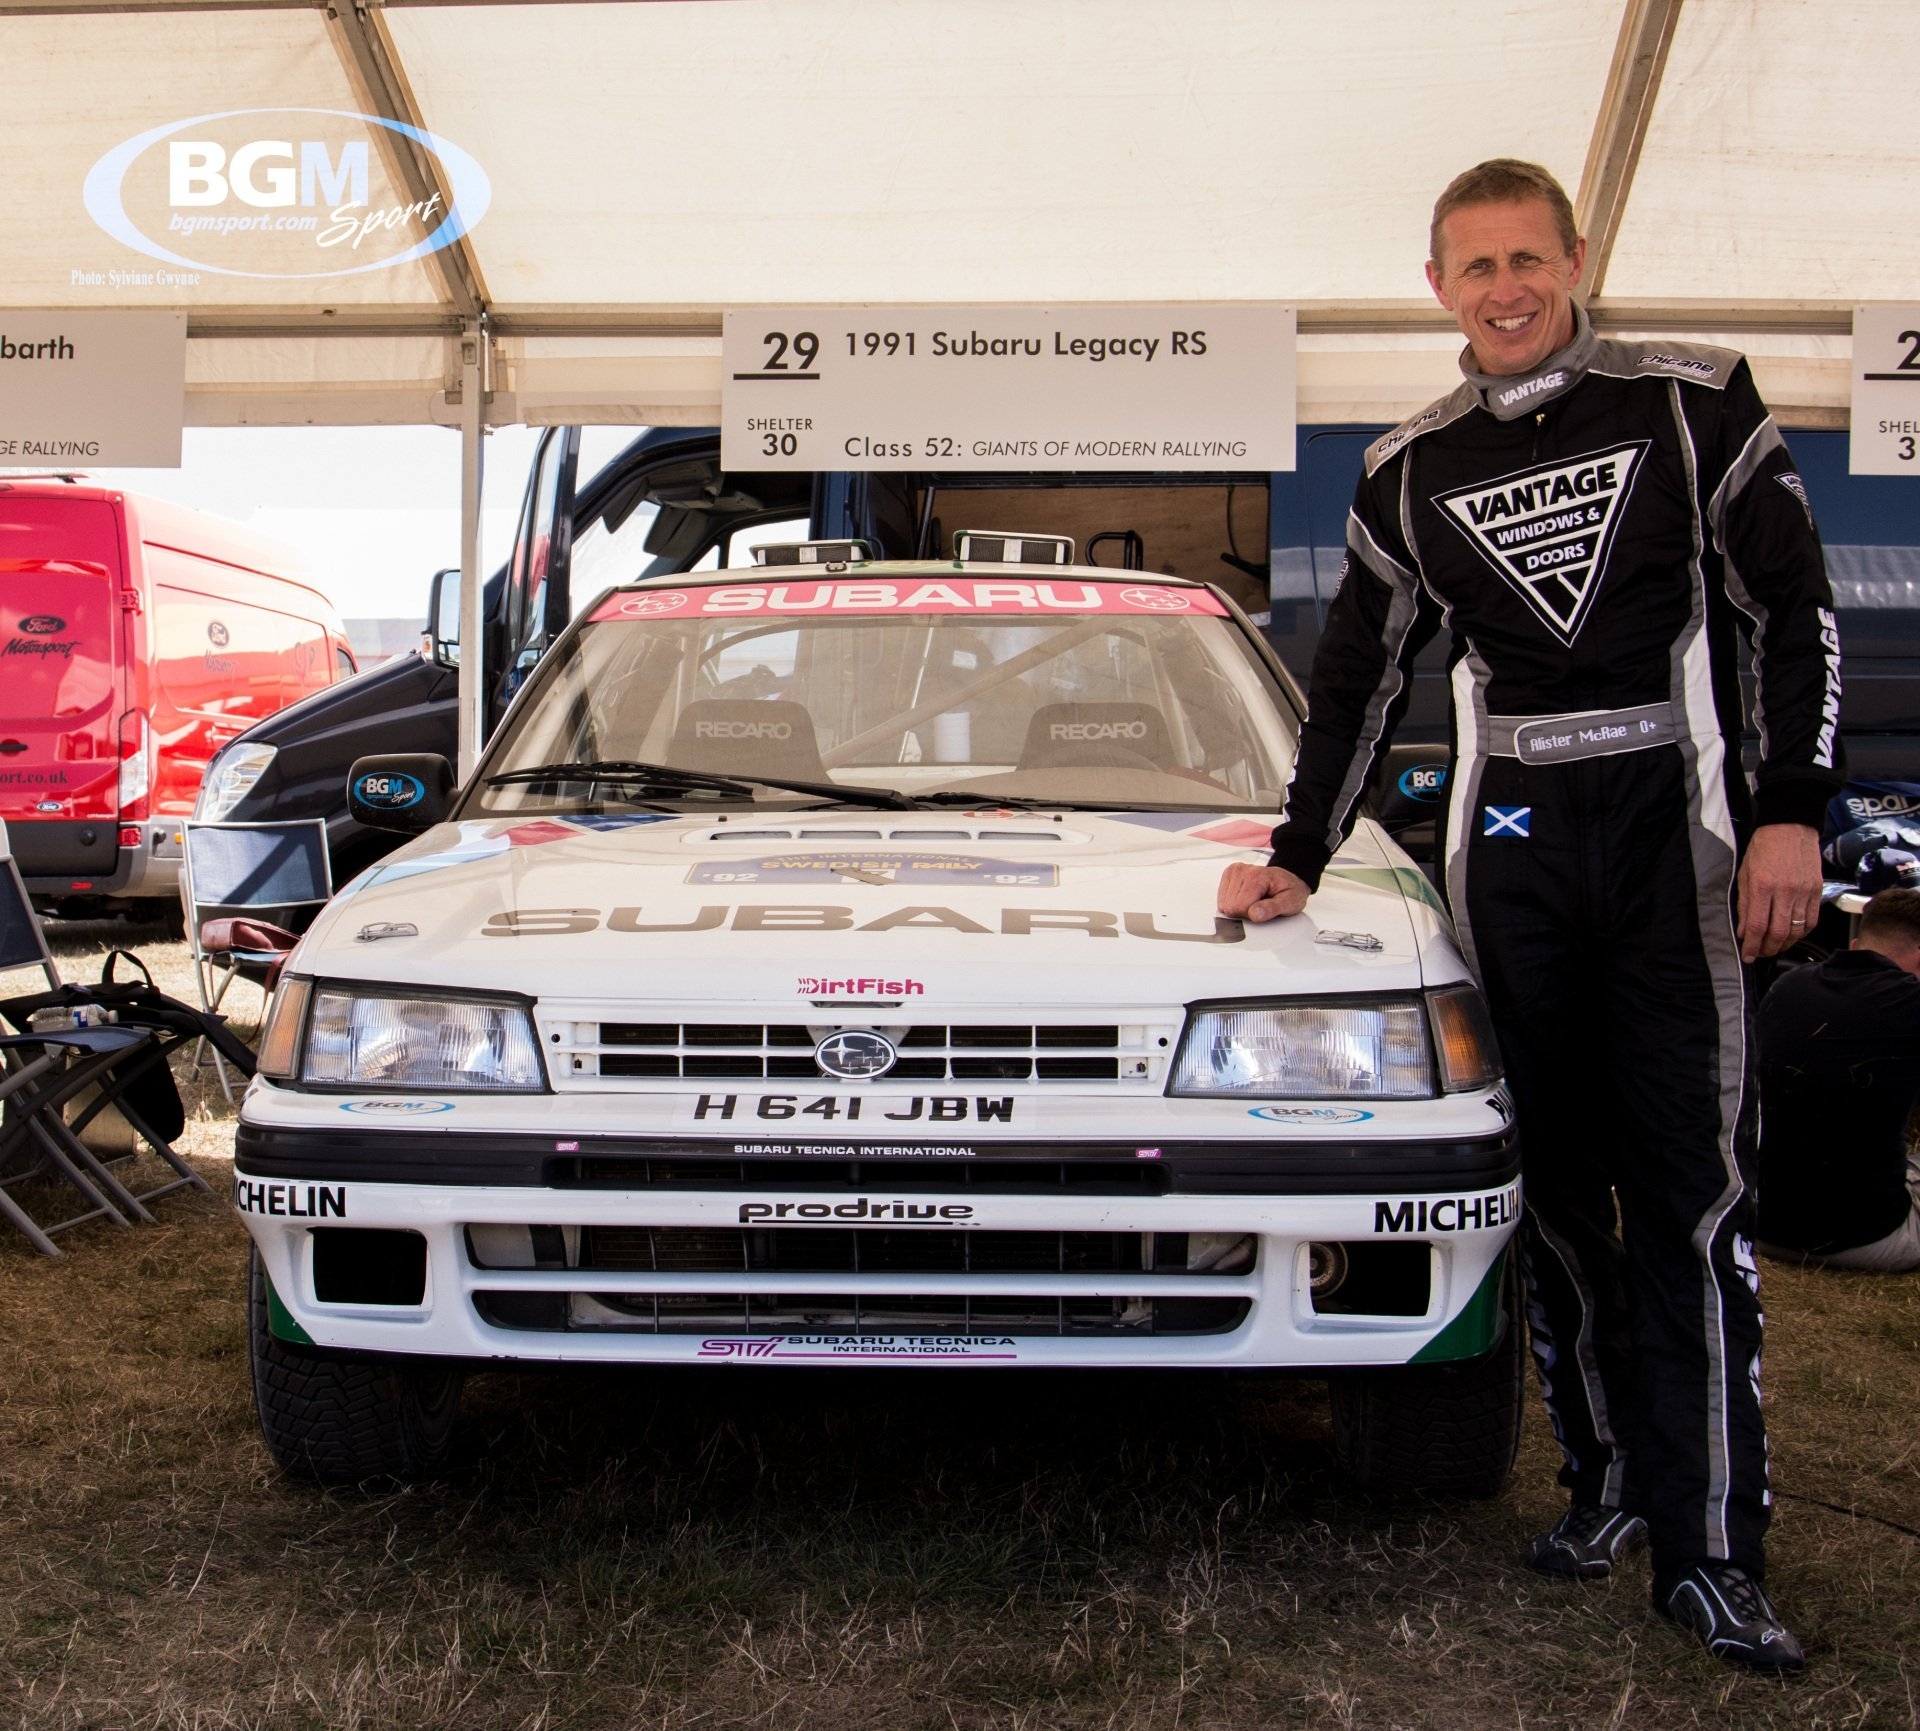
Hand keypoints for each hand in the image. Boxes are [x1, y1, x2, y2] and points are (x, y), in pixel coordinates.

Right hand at [1218, 863, 1310, 923]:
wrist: (1288, 879)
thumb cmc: (1289, 890)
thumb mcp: (1290, 902)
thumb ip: (1272, 909)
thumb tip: (1255, 914)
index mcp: (1257, 876)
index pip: (1240, 907)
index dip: (1251, 914)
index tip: (1263, 908)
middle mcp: (1243, 870)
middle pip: (1230, 906)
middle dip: (1244, 911)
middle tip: (1259, 905)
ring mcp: (1235, 871)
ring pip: (1224, 904)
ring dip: (1238, 907)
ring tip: (1254, 900)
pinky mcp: (1229, 874)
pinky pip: (1221, 898)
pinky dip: (1232, 901)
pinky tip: (1245, 897)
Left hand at [1736, 822, 1822, 961]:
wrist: (1790, 827)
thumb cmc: (1763, 848)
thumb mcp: (1744, 874)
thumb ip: (1744, 905)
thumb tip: (1744, 931)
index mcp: (1763, 886)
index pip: (1758, 927)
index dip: (1752, 946)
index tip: (1747, 955)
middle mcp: (1785, 892)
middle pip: (1779, 933)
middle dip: (1767, 949)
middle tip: (1759, 953)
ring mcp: (1804, 892)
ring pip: (1797, 931)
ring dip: (1784, 945)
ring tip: (1774, 947)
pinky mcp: (1817, 891)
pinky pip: (1812, 921)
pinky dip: (1802, 933)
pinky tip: (1792, 935)